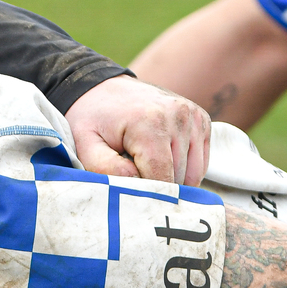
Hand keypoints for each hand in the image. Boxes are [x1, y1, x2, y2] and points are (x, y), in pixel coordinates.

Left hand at [64, 75, 210, 185]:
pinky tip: (159, 157)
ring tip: (143, 164)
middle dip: (155, 186)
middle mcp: (178, 116)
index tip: (130, 199)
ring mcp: (193, 116)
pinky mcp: (201, 120)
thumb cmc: (92, 120)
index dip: (147, 196)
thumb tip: (137, 185)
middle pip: (178, 178)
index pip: (161, 178)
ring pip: (192, 174)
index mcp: (150, 123)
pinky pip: (199, 163)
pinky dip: (182, 169)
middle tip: (131, 175)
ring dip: (171, 178)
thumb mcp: (85, 145)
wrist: (103, 89)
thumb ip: (105, 169)